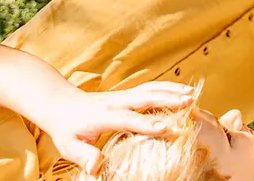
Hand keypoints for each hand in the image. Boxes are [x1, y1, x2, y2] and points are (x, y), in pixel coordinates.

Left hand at [42, 81, 193, 174]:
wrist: (61, 104)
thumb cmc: (66, 129)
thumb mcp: (68, 146)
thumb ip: (83, 155)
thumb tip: (96, 167)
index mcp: (104, 116)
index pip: (128, 119)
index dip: (147, 123)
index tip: (166, 128)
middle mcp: (116, 101)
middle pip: (145, 97)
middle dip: (168, 99)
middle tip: (190, 102)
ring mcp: (123, 95)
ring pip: (151, 89)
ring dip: (172, 90)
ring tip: (192, 94)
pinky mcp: (128, 93)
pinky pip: (150, 87)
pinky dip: (167, 86)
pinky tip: (181, 89)